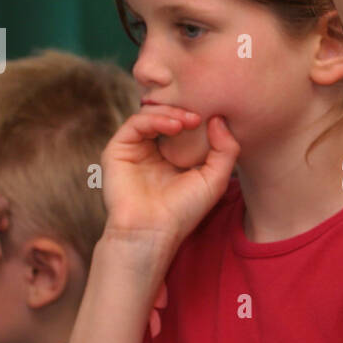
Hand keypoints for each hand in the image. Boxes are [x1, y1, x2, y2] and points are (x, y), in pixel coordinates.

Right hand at [100, 109, 238, 249]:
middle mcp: (152, 150)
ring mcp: (134, 148)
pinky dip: (155, 119)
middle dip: (185, 110)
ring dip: (172, 112)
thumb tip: (219, 119)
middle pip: (167, 114)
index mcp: (173, 156)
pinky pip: (135, 123)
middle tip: (201, 115)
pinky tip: (174, 126)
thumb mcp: (215, 179)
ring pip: (151, 114)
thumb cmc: (183, 211)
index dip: (199, 116)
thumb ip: (225, 150)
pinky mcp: (117, 150)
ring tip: (190, 121)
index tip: (216, 116)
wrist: (152, 231)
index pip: (184, 124)